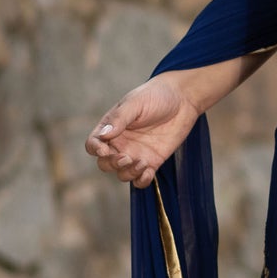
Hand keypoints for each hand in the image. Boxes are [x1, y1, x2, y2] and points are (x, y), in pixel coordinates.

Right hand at [85, 77, 200, 189]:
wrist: (183, 99)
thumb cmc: (156, 96)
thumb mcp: (135, 103)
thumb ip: (119, 119)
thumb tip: (103, 135)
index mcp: (111, 128)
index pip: (93, 144)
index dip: (95, 150)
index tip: (104, 150)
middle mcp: (120, 143)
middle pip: (105, 163)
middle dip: (112, 164)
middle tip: (126, 157)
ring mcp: (135, 154)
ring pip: (122, 174)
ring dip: (128, 173)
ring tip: (142, 162)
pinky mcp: (152, 162)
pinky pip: (141, 179)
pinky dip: (141, 180)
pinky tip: (148, 172)